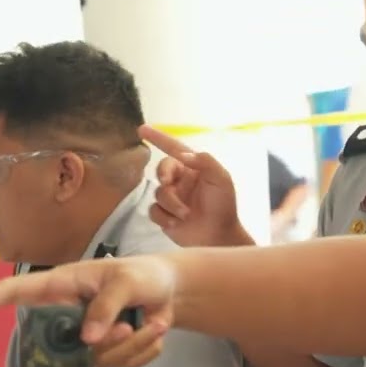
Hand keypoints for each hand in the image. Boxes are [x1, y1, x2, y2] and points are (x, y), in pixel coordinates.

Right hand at [0, 256, 173, 366]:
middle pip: (66, 343)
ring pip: (99, 359)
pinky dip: (144, 350)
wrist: (170, 291)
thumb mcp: (127, 281)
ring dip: (133, 343)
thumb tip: (87, 338)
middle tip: (133, 322)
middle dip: (107, 340)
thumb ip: (107, 305)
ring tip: (149, 320)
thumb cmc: (143, 276)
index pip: (18, 292)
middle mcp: (68, 315)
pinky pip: (121, 366)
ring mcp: (85, 338)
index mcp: (64, 286)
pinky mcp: (104, 354)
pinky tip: (152, 329)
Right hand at [139, 125, 250, 247]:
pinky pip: (153, 211)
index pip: (173, 148)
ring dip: (172, 204)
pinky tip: (176, 224)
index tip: (142, 129)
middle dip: (164, 174)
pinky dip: (164, 217)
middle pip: (161, 169)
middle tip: (168, 182)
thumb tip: (183, 154)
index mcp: (193, 168)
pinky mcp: (164, 215)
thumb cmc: (223, 206)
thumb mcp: (221, 179)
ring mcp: (172, 198)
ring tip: (187, 215)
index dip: (158, 138)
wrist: (219, 237)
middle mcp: (180, 180)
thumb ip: (205, 162)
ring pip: (158, 193)